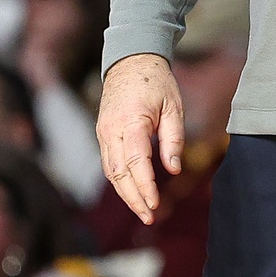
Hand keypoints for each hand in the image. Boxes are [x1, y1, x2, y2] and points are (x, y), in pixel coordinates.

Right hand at [97, 53, 184, 224]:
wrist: (130, 59)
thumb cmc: (156, 82)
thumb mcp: (173, 107)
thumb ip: (173, 139)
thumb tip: (173, 169)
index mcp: (131, 121)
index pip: (135, 162)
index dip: (144, 187)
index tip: (154, 206)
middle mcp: (111, 130)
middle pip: (118, 173)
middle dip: (133, 198)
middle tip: (150, 217)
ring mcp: (103, 132)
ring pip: (110, 172)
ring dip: (125, 194)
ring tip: (144, 211)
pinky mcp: (102, 134)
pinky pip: (108, 163)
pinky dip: (119, 181)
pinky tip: (133, 192)